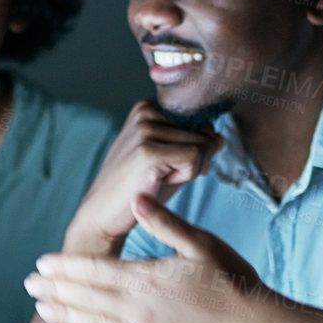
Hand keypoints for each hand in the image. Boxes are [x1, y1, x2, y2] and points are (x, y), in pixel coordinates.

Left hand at [26, 193, 283, 322]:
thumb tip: (137, 197)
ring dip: (65, 317)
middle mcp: (137, 310)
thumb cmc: (233, 281)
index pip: (94, 271)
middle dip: (55, 290)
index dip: (65, 268)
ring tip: (42, 309)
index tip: (41, 264)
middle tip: (28, 284)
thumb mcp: (201, 244)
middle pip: (85, 299)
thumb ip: (165, 223)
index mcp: (146, 279)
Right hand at [65, 101, 223, 252]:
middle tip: (162, 174)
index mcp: (150, 107)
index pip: (202, 121)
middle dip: (196, 161)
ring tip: (158, 178)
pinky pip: (195, 158)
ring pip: (204, 145)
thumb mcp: (172, 162)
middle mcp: (147, 111)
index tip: (167, 164)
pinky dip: (187, 177)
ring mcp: (146, 129)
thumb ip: (196, 147)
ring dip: (190, 171)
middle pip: (206, 132)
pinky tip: (160, 182)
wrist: (103, 214)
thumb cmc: (139, 189)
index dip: (196, 149)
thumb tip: (219, 138)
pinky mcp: (148, 151)